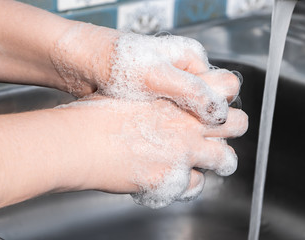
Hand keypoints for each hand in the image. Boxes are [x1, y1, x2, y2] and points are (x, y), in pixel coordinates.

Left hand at [50, 23, 241, 124]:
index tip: (206, 126)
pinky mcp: (155, 103)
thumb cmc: (114, 60)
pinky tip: (163, 142)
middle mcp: (184, 74)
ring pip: (194, 115)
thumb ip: (191, 91)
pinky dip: (173, 133)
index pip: (226, 87)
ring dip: (191, 131)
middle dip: (209, 123)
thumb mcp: (155, 75)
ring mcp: (169, 90)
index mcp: (191, 60)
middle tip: (194, 138)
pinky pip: (175, 120)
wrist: (79, 65)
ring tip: (178, 144)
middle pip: (213, 103)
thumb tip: (219, 112)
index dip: (220, 109)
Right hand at [56, 95, 247, 207]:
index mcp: (181, 98)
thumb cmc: (98, 114)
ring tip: (208, 160)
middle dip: (232, 128)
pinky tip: (175, 176)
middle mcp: (190, 126)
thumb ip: (160, 97)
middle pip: (239, 124)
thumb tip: (168, 99)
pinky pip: (196, 186)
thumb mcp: (132, 92)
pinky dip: (188, 183)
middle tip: (219, 131)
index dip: (226, 94)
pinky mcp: (170, 180)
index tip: (219, 101)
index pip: (227, 87)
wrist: (79, 142)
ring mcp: (184, 154)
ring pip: (227, 161)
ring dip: (218, 161)